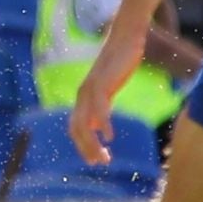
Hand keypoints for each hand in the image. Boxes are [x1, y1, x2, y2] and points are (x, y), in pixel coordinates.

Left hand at [67, 19, 146, 165]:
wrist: (126, 38)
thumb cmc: (120, 63)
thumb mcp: (108, 90)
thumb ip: (100, 107)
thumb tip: (95, 128)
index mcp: (83, 97)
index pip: (75, 128)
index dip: (82, 146)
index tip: (95, 160)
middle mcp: (82, 94)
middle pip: (76, 129)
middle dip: (86, 149)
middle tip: (100, 163)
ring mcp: (90, 88)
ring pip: (85, 123)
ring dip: (92, 143)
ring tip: (104, 157)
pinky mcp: (102, 83)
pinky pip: (100, 108)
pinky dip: (103, 124)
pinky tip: (109, 136)